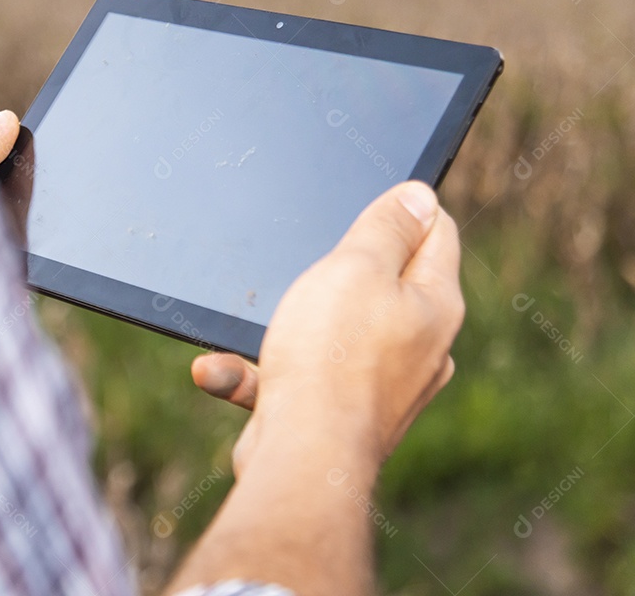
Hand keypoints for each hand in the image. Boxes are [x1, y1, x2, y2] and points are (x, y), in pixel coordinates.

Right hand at [195, 181, 463, 474]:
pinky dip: (257, 372)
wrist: (304, 459)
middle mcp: (418, 348)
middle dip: (340, 267)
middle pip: (385, 282)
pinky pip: (292, 378)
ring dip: (283, 324)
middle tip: (309, 256)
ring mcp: (378, 386)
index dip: (406, 207)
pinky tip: (218, 370)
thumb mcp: (357, 267)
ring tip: (250, 321)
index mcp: (434, 305)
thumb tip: (420, 195)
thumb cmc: (331, 357)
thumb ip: (388, 227)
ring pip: (329, 332)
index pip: (437, 233)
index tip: (370, 200)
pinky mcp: (335, 416)